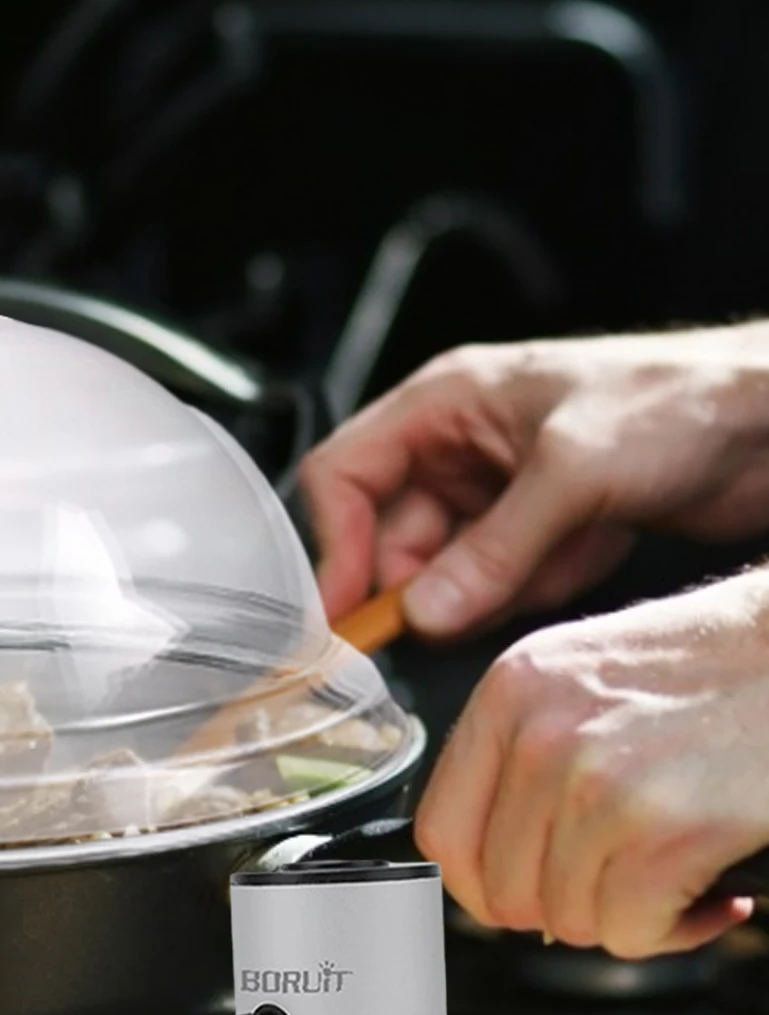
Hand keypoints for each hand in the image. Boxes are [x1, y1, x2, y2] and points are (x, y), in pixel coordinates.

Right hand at [299, 326, 768, 637]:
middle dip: (421, 582)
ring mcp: (495, 493)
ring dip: (486, 588)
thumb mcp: (573, 473)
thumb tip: (423, 613)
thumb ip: (491, 551)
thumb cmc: (680, 400)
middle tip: (452, 614)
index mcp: (442, 404)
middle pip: (387, 536)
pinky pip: (494, 583)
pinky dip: (528, 588)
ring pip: (442, 569)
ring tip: (548, 564)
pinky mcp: (533, 530)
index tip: (346, 611)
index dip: (335, 545)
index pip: (343, 476)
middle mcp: (457, 448)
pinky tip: (581, 557)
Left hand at [414, 569, 768, 956]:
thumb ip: (525, 757)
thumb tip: (489, 862)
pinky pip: (629, 933)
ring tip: (675, 874)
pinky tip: (712, 895)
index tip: (513, 896)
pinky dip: (675, 931)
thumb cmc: (720, 666)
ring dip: (627, 917)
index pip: (440, 834)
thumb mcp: (585, 676)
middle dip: (563, 905)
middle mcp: (541, 738)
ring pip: (566, 920)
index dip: (477, 884)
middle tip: (620, 882)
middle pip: (502, 891)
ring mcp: (597, 785)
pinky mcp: (664, 831)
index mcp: (511, 694)